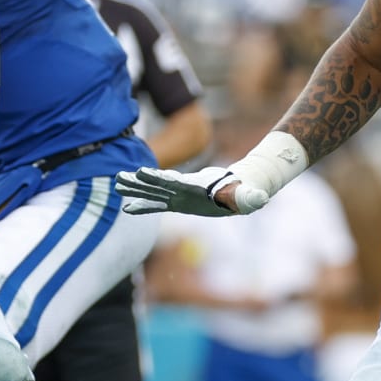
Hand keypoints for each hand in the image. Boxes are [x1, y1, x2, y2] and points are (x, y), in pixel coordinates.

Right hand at [117, 166, 271, 216]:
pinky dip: (143, 206)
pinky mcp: (177, 203)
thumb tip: (263, 199)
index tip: (144, 172)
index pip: (175, 182)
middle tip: (121, 176)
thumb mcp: (248, 197)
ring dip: (136, 189)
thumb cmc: (241, 193)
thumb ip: (252, 197)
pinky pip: (156, 206)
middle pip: (158, 184)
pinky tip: (127, 208)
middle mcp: (183, 189)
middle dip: (141, 181)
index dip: (160, 177)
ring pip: (153, 192)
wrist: (236, 189)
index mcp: (196, 187)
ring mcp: (178, 195)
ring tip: (117, 183)